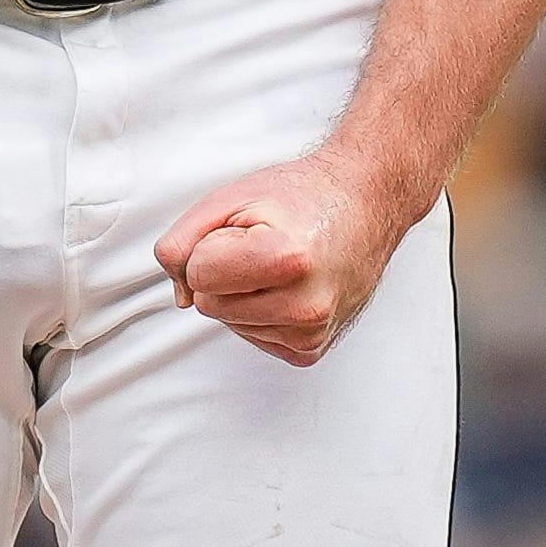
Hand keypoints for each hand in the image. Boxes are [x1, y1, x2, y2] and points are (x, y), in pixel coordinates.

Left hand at [152, 149, 422, 367]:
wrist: (363, 204)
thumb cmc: (295, 196)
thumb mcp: (229, 199)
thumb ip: (182, 242)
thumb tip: (181, 297)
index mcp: (286, 259)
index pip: (198, 276)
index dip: (211, 246)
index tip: (247, 228)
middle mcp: (305, 306)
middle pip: (209, 305)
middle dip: (225, 273)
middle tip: (265, 244)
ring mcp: (311, 333)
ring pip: (229, 322)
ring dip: (244, 293)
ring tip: (282, 262)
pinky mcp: (310, 350)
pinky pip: (252, 337)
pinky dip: (261, 312)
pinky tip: (291, 286)